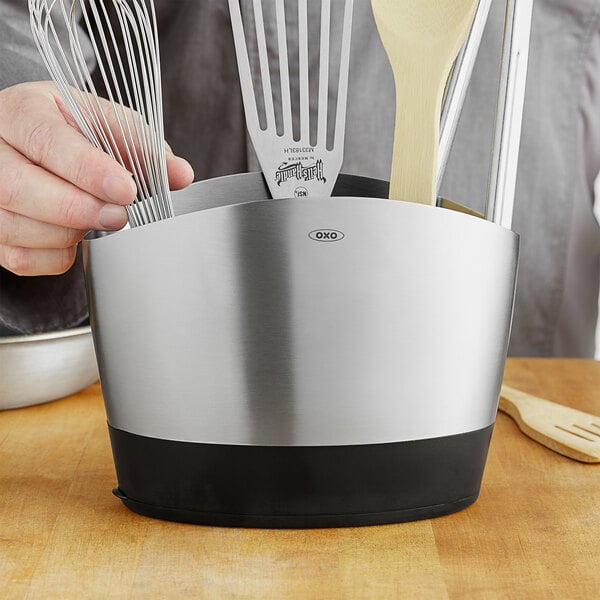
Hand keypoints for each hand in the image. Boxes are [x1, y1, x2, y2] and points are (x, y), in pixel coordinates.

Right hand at [0, 81, 193, 275]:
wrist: (37, 141)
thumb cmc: (73, 130)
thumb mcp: (107, 123)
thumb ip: (142, 146)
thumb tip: (180, 175)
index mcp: (23, 112)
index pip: (46, 141)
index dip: (88, 170)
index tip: (126, 190)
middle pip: (16, 186)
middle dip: (77, 209)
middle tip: (120, 217)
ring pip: (14, 226)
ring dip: (67, 234)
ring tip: (98, 221)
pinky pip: (19, 257)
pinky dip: (56, 256)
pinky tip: (75, 237)